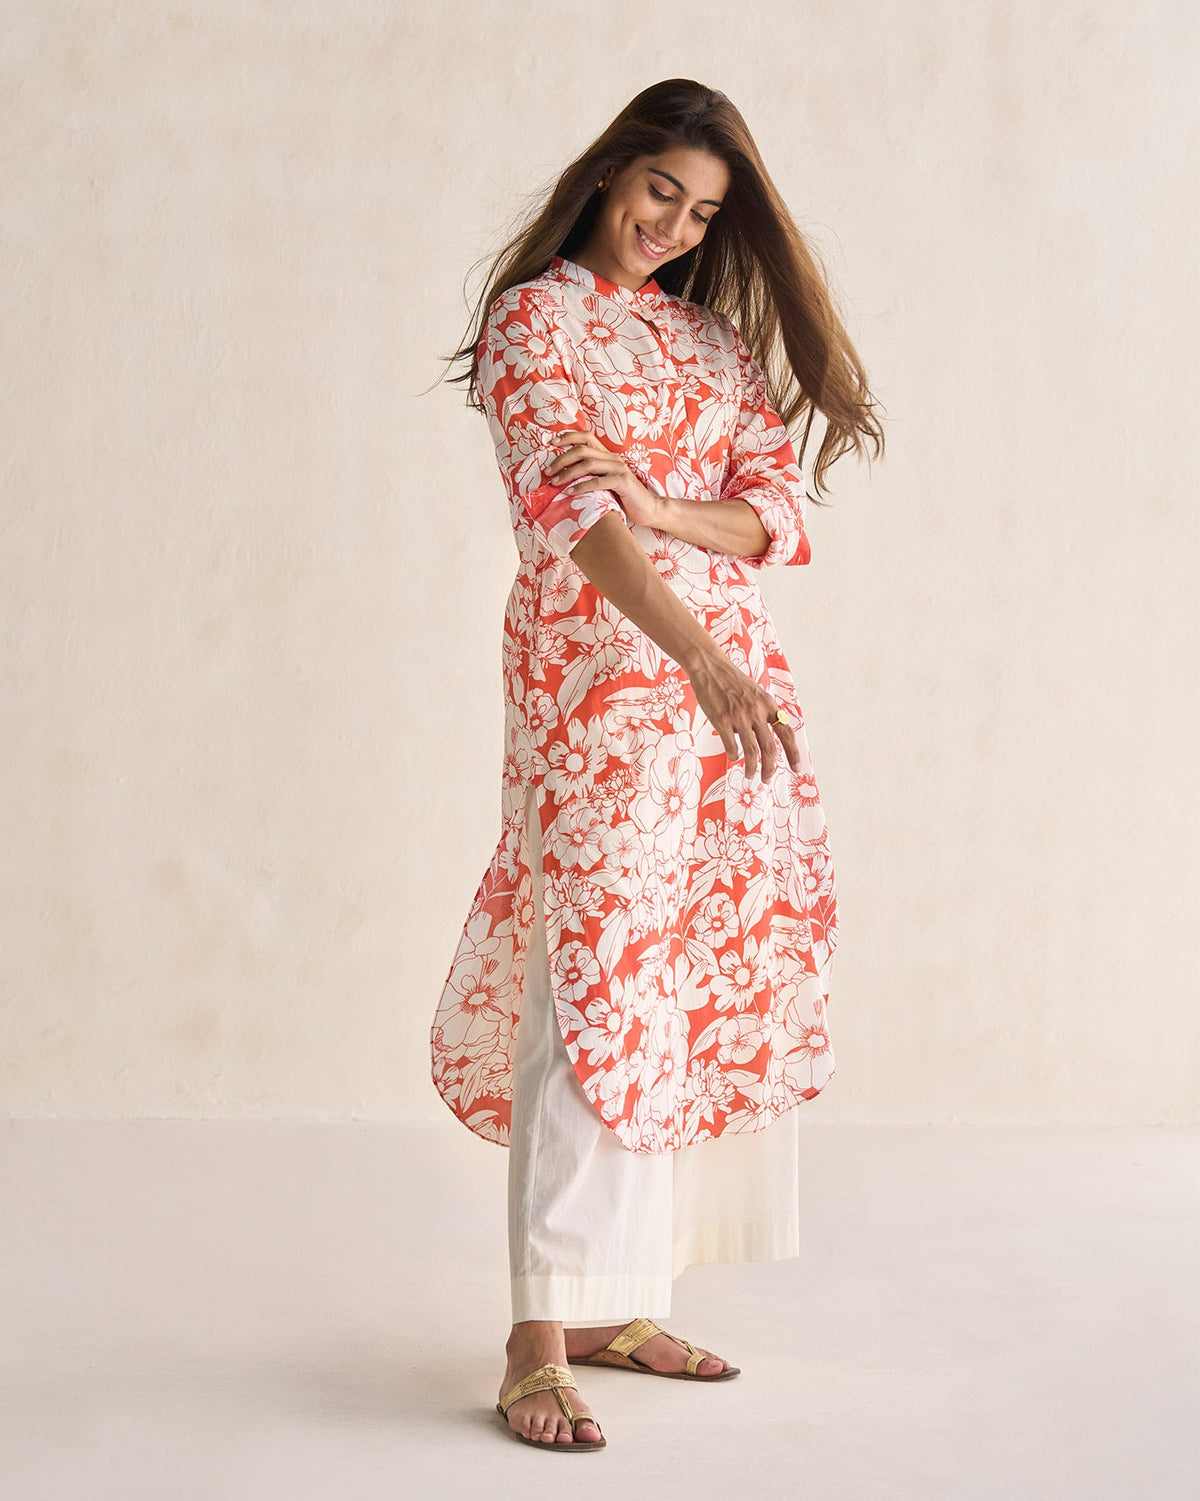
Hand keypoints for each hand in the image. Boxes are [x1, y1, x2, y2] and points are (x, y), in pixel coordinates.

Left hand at [544, 428, 667, 528]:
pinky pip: (598, 481)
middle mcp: (612, 458)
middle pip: (582, 449)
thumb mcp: (604, 484)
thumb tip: (563, 477)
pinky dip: (582, 486)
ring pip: (588, 463)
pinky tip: (570, 492)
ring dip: (567, 473)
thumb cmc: (624, 499)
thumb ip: (590, 476)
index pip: (586, 436)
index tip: (550, 443)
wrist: (649, 509)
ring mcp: (618, 469)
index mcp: (607, 456)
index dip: (567, 437)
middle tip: (547, 471)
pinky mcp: (623, 482)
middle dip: (561, 459)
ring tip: (554, 482)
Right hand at [685, 648, 800, 782]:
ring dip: (752, 768)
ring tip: (749, 776)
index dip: (794, 753)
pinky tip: (733, 757)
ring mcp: (740, 716)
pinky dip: (734, 756)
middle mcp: (757, 712)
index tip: (797, 769)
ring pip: (752, 751)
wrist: (711, 667)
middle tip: (767, 780)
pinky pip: (731, 745)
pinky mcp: (722, 719)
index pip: (787, 733)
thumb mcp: (757, 693)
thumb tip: (770, 734)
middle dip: (770, 769)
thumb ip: (765, 712)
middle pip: (770, 748)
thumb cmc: (733, 682)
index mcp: (769, 705)